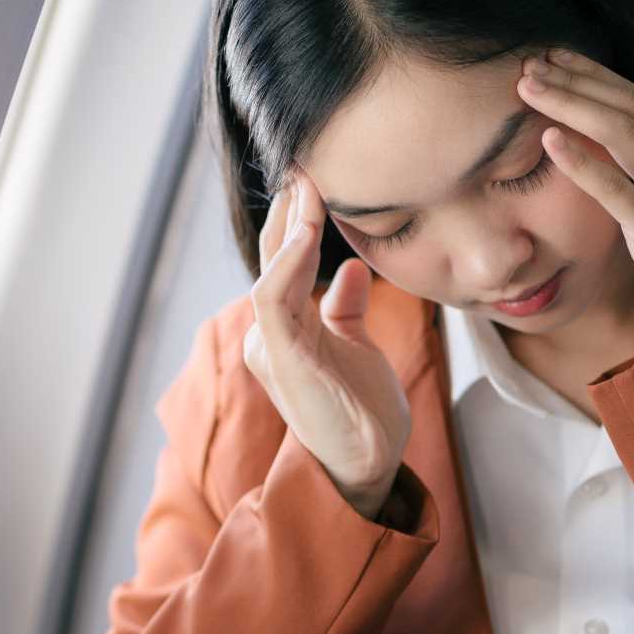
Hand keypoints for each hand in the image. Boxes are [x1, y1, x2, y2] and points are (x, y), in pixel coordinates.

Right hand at [242, 171, 411, 518]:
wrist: (365, 468)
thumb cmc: (359, 413)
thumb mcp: (355, 346)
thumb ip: (345, 308)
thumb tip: (355, 268)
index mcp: (282, 329)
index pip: (284, 261)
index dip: (296, 218)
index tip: (316, 178)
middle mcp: (267, 334)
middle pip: (274, 257)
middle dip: (289, 209)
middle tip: (307, 165)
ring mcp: (271, 347)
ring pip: (272, 271)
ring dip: (290, 226)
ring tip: (308, 188)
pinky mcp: (285, 360)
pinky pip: (276, 302)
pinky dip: (288, 265)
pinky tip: (308, 234)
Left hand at [519, 48, 633, 339]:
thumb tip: (585, 144)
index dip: (595, 75)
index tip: (553, 58)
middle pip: (631, 108)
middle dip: (578, 80)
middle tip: (530, 62)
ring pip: (625, 136)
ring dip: (572, 105)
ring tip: (529, 88)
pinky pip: (619, 191)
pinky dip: (582, 162)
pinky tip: (549, 141)